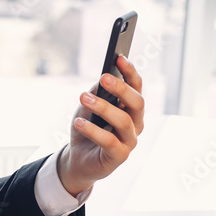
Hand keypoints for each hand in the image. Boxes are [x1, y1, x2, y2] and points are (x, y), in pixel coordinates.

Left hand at [57, 55, 143, 195]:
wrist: (78, 158)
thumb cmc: (88, 128)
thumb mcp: (89, 106)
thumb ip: (98, 92)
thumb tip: (103, 79)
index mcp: (131, 108)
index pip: (137, 87)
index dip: (130, 72)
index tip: (119, 57)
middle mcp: (136, 123)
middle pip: (137, 102)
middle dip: (122, 88)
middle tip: (103, 78)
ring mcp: (130, 141)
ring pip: (123, 121)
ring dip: (103, 107)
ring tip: (83, 97)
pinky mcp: (120, 156)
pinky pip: (110, 142)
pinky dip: (93, 131)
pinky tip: (78, 122)